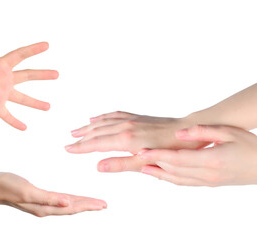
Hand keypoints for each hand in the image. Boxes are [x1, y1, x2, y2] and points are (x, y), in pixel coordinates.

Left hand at [0, 19, 57, 129]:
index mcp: (1, 65)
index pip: (20, 55)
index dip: (33, 50)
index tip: (47, 45)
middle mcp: (4, 78)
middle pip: (27, 76)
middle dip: (42, 75)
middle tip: (57, 74)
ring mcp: (1, 93)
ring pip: (22, 98)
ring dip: (35, 103)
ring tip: (48, 107)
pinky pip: (7, 115)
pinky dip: (15, 121)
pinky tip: (25, 127)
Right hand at [0, 173, 106, 216]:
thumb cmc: (9, 187)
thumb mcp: (28, 192)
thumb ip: (48, 199)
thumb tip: (68, 204)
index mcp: (46, 207)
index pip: (72, 207)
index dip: (88, 206)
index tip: (102, 205)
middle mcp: (46, 208)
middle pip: (73, 207)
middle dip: (89, 206)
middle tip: (104, 205)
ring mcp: (43, 204)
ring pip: (67, 205)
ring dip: (81, 203)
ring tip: (93, 203)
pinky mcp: (39, 197)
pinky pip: (60, 200)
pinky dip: (70, 199)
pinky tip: (72, 198)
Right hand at [65, 111, 208, 171]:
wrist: (188, 131)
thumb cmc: (170, 149)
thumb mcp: (146, 162)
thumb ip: (121, 164)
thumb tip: (98, 167)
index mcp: (125, 139)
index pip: (96, 143)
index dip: (80, 147)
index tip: (67, 149)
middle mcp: (125, 126)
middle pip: (96, 132)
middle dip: (81, 138)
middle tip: (67, 142)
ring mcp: (130, 120)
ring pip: (103, 122)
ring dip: (88, 127)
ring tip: (75, 131)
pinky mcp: (136, 117)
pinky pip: (114, 114)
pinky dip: (102, 117)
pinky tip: (96, 118)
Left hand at [139, 125, 256, 185]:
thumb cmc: (250, 146)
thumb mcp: (228, 132)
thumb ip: (202, 131)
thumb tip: (179, 133)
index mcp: (211, 160)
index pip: (177, 158)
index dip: (157, 155)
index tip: (142, 152)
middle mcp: (207, 174)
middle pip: (173, 169)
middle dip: (153, 163)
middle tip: (136, 157)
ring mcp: (208, 181)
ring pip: (177, 178)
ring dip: (158, 173)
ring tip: (143, 168)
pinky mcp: (210, 183)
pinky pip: (185, 183)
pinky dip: (170, 178)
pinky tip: (162, 175)